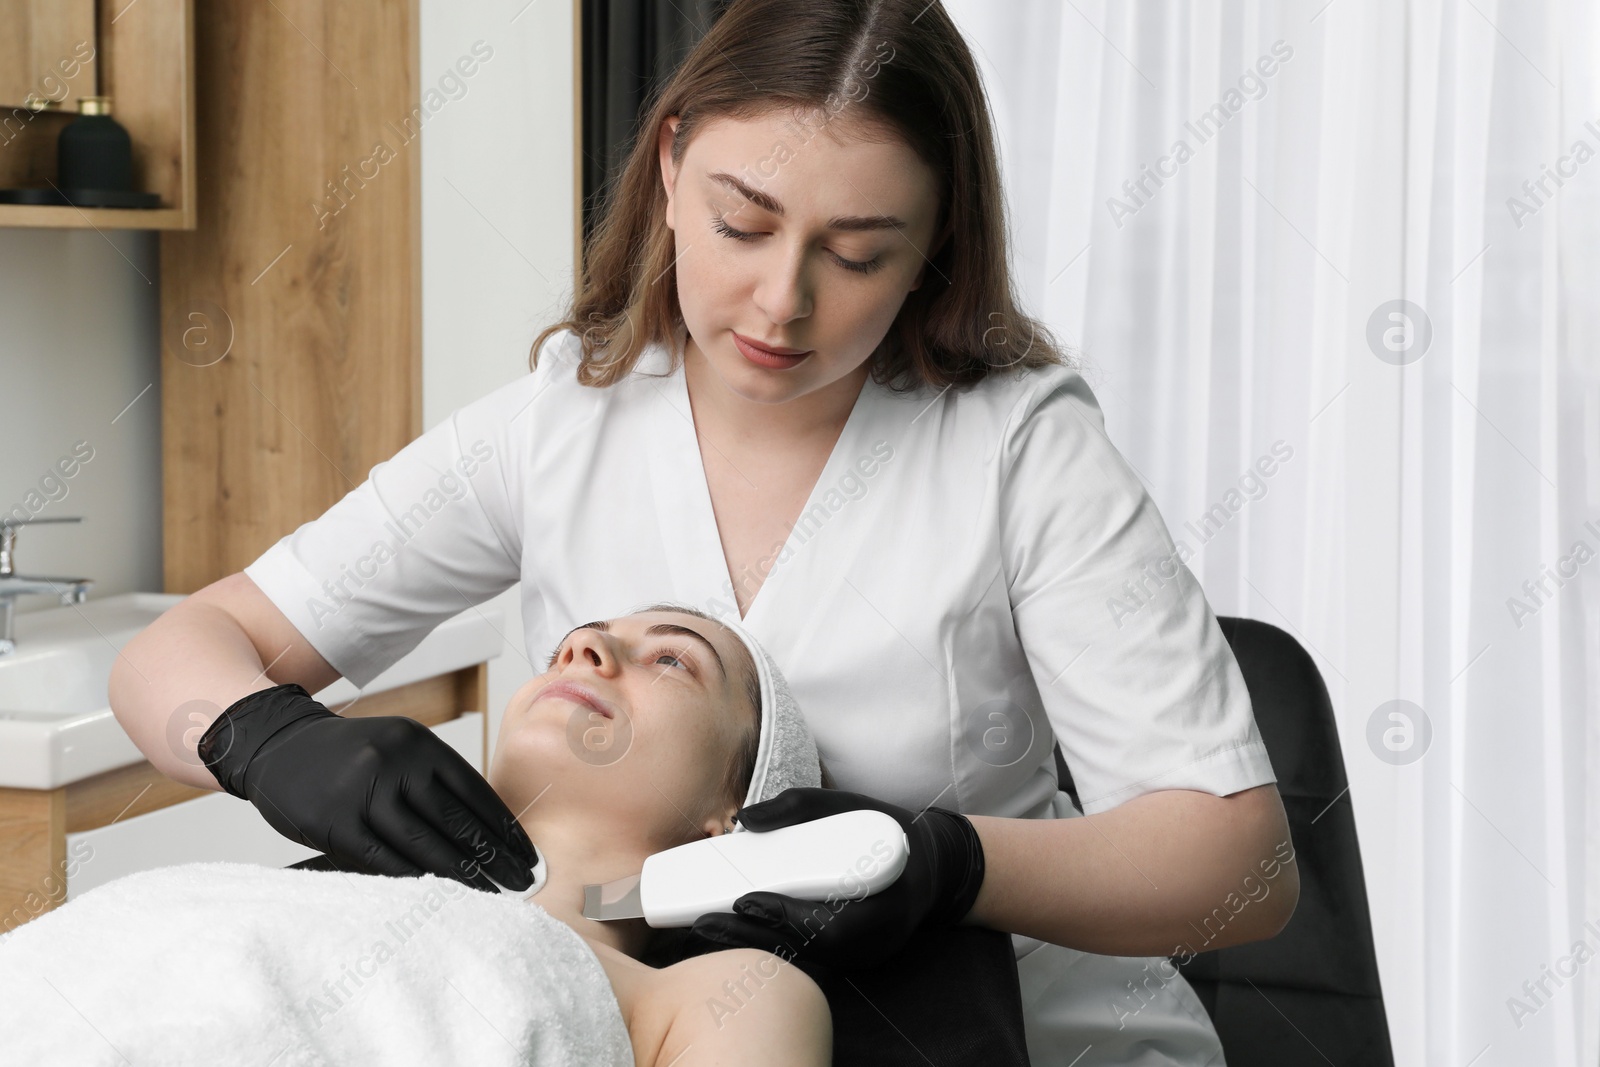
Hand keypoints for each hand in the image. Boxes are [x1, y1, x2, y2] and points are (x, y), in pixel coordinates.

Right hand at [197, 683, 538, 892]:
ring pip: (424, 845)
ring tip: (490, 895)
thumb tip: (487, 834)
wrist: (279, 744)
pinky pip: (383, 860)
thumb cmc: (350, 755)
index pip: (475, 792)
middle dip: (494, 857)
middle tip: (521, 883)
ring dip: (462, 876)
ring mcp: (362, 793)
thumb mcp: (398, 748)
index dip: (504, 829)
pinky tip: (440, 895)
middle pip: (456, 821)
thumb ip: (435, 781)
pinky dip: (415, 880)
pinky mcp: (334, 823)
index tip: (526, 856)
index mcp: (418, 743)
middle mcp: (394, 764)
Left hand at [689, 787, 985, 969]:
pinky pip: (805, 956)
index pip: (830, 925)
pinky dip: (769, 944)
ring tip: (706, 929)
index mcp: (885, 905)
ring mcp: (862, 957)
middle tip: (704, 921)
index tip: (747, 901)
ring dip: (752, 946)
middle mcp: (874, 942)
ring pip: (801, 959)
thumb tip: (745, 818)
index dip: (786, 917)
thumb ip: (799, 806)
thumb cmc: (889, 831)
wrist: (931, 866)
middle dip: (752, 938)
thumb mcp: (851, 805)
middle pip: (806, 950)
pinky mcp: (848, 959)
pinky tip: (734, 932)